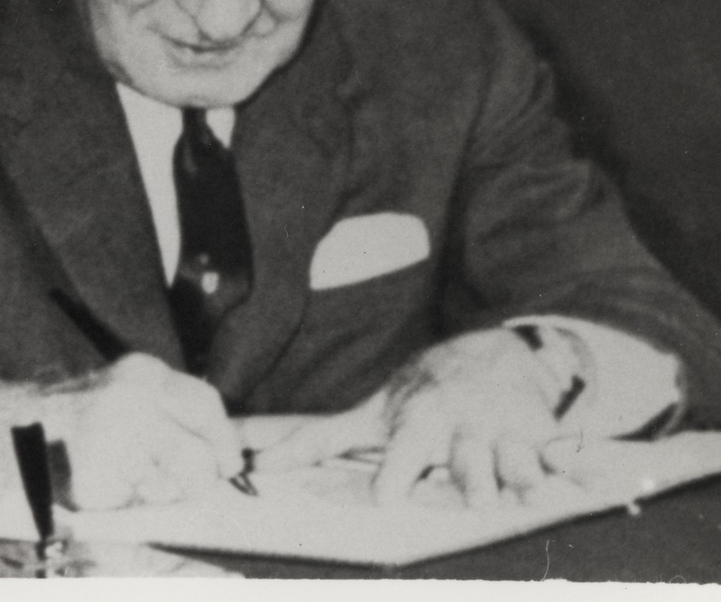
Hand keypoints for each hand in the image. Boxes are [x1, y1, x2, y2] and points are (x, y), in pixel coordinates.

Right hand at [0, 354, 243, 508]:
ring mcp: (115, 442)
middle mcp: (134, 401)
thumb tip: (229, 454)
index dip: (223, 442)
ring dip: (150, 493)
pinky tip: (90, 483)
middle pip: (202, 460)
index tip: (227, 463)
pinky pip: (132, 507)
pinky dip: (118, 504)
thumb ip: (167, 416)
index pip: (207, 408)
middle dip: (195, 479)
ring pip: (169, 490)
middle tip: (172, 480)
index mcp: (141, 374)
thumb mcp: (119, 395)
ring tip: (112, 472)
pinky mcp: (96, 480)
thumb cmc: (61, 417)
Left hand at [261, 327, 583, 505]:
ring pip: (516, 464)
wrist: (488, 355)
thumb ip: (316, 440)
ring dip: (522, 478)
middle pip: (466, 463)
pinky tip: (597, 477)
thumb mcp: (370, 413)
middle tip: (473, 500)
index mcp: (417, 422)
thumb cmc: (419, 396)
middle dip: (471, 480)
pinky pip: (565, 453)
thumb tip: (256, 459)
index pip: (405, 451)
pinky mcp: (542, 436)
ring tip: (525, 492)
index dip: (397, 472)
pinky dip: (581, 464)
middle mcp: (461, 427)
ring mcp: (504, 432)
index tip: (387, 497)